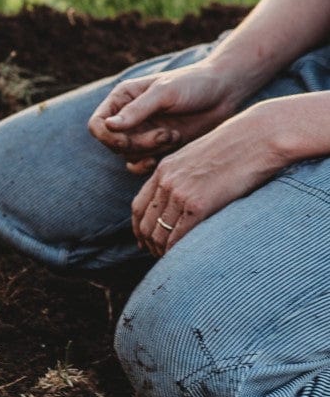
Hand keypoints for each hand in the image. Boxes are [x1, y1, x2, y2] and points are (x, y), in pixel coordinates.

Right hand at [89, 62, 241, 171]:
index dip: (107, 136)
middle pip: (112, 144)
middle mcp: (127, 117)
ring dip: (149, 150)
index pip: (97, 125)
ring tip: (173, 135)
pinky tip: (166, 152)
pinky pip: (139, 164)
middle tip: (164, 135)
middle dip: (137, 144)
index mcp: (123, 98)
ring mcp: (141, 133)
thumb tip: (108, 126)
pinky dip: (149, 164)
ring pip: (128, 155)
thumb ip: (136, 110)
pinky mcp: (155, 147)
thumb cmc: (194, 84)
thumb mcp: (164, 92)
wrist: (225, 92)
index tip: (126, 139)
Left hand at [131, 112, 282, 256]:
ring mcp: (181, 193)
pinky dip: (177, 250)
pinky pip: (179, 236)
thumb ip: (183, 175)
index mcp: (164, 169)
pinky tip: (182, 257)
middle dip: (149, 243)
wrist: (258, 137)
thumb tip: (182, 197)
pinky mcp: (199, 204)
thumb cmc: (237, 146)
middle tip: (157, 255)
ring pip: (160, 233)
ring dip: (162, 250)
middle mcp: (167, 182)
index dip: (139, 227)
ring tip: (170, 260)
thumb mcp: (198, 156)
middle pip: (146, 223)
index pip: (139, 206)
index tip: (143, 240)